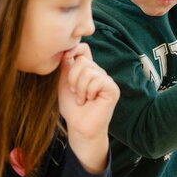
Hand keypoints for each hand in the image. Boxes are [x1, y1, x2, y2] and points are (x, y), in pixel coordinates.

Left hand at [58, 43, 118, 171]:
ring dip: (79, 88)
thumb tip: (66, 50)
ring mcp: (106, 80)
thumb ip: (66, 67)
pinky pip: (97, 80)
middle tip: (74, 92)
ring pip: (88, 70)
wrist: (79, 127)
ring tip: (81, 99)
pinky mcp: (112, 88)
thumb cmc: (72, 108)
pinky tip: (89, 100)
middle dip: (72, 78)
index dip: (74, 50)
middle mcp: (98, 72)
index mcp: (87, 70)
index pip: (83, 49)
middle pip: (82, 60)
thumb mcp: (64, 83)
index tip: (65, 60)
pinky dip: (88, 91)